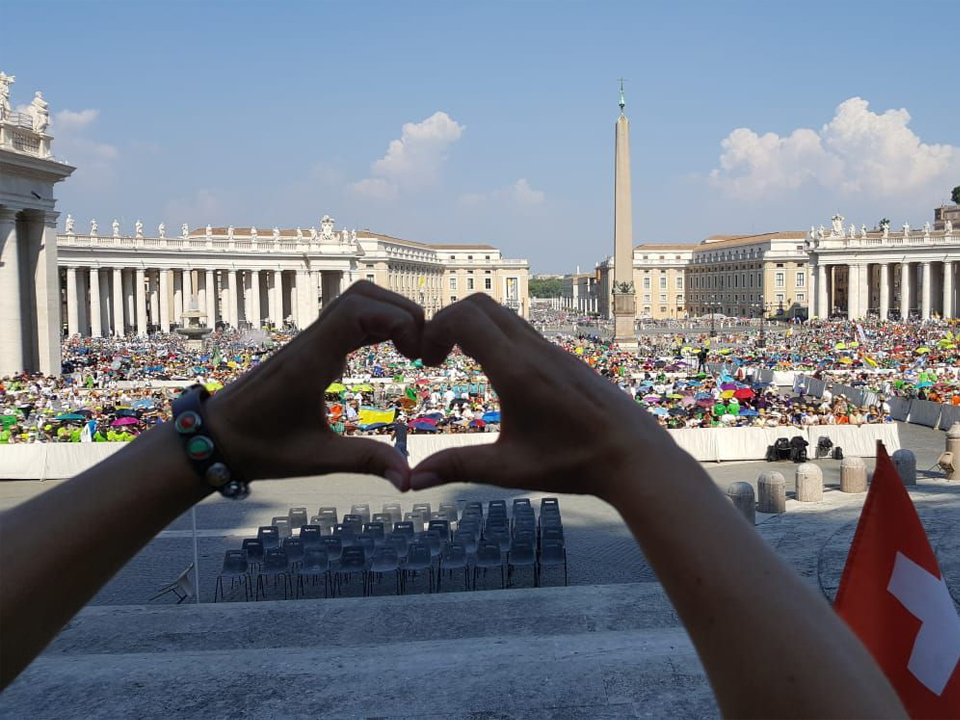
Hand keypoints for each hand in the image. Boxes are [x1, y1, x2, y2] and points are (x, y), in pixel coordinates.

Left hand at [204, 282, 422, 488]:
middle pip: (363, 294)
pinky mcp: (313, 346)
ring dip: (392, 314)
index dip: (397, 320)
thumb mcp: (315, 459)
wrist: (216, 436)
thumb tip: (410, 481)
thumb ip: (365, 462)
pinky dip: (380, 324)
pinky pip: (350, 318)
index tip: (416, 356)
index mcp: (309, 362)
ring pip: (357, 300)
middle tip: (423, 352)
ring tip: (414, 351)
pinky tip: (395, 350)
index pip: (357, 310)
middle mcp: (311, 341)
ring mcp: (311, 340)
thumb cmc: (260, 448)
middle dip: (403, 312)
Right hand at [410, 294, 674, 499]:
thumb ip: (458, 466)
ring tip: (457, 361)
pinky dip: (496, 336)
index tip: (426, 362)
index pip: (464, 318)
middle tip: (435, 356)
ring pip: (503, 314)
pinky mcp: (564, 358)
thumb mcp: (510, 468)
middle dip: (448, 320)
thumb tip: (412, 481)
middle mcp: (534, 350)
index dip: (434, 330)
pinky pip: (522, 329)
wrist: (634, 455)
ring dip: (473, 327)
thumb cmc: (574, 463)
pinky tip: (495, 374)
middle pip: (480, 304)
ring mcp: (553, 350)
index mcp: (517, 370)